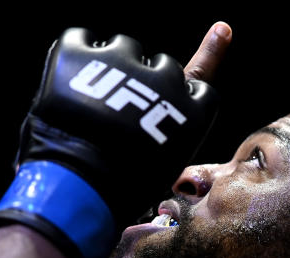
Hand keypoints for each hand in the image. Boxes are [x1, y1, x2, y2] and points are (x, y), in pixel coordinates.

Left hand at [0, 24, 229, 257]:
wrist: (81, 188)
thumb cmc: (122, 193)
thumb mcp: (163, 172)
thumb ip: (165, 142)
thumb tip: (167, 154)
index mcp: (191, 113)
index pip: (202, 83)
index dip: (208, 59)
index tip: (221, 32)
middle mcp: (166, 80)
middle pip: (162, 67)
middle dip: (144, 82)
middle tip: (118, 111)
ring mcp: (123, 61)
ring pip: (124, 48)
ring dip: (111, 65)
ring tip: (91, 100)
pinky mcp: (82, 54)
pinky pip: (81, 40)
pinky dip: (75, 55)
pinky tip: (69, 80)